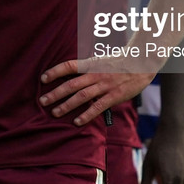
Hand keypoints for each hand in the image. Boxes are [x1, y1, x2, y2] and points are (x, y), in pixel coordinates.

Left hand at [39, 59, 153, 126]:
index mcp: (91, 64)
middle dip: (55, 93)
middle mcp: (96, 74)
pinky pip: (98, 106)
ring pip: (82, 96)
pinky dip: (86, 115)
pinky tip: (77, 122)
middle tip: (42, 101)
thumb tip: (70, 76)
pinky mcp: (114, 96)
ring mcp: (105, 85)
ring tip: (54, 112)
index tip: (43, 78)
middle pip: (71, 84)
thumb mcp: (101, 61)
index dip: (55, 71)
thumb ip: (87, 69)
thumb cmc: (119, 63)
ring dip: (66, 105)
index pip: (69, 66)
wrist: (141, 63)